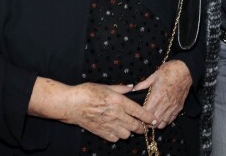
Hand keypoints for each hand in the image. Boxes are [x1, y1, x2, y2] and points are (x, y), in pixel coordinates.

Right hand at [29, 78, 154, 142]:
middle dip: (141, 127)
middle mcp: (115, 114)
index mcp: (118, 101)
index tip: (154, 119)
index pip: (138, 111)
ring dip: (129, 131)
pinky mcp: (100, 132)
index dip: (148, 117)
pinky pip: (114, 138)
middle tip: (144, 125)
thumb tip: (132, 87)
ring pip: (125, 134)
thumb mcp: (106, 86)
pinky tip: (116, 129)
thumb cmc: (88, 92)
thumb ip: (121, 88)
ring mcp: (107, 125)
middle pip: (134, 126)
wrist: (71, 104)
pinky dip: (117, 135)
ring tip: (128, 126)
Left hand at [131, 60, 191, 128]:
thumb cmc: (169, 70)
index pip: (146, 114)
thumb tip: (134, 89)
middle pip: (154, 122)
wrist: (185, 70)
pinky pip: (171, 120)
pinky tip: (163, 116)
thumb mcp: (154, 75)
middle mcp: (164, 105)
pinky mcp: (179, 107)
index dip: (141, 117)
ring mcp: (172, 107)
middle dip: (148, 123)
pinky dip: (166, 121)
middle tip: (144, 119)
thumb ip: (144, 84)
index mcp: (156, 97)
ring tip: (153, 119)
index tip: (138, 115)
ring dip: (156, 124)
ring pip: (162, 124)